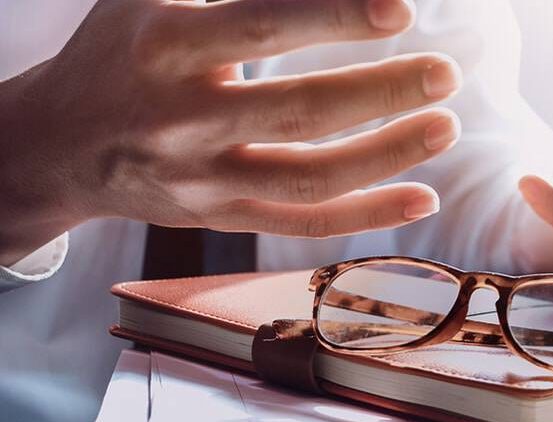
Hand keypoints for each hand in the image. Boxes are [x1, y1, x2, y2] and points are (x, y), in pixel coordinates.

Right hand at [0, 0, 462, 265]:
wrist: (60, 145)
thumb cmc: (125, 50)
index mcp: (166, 47)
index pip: (259, 29)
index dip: (332, 18)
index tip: (401, 8)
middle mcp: (183, 120)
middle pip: (298, 111)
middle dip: (382, 92)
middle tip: (447, 73)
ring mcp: (204, 180)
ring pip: (309, 177)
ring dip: (388, 155)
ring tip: (447, 126)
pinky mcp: (222, 219)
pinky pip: (304, 225)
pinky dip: (369, 215)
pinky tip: (426, 198)